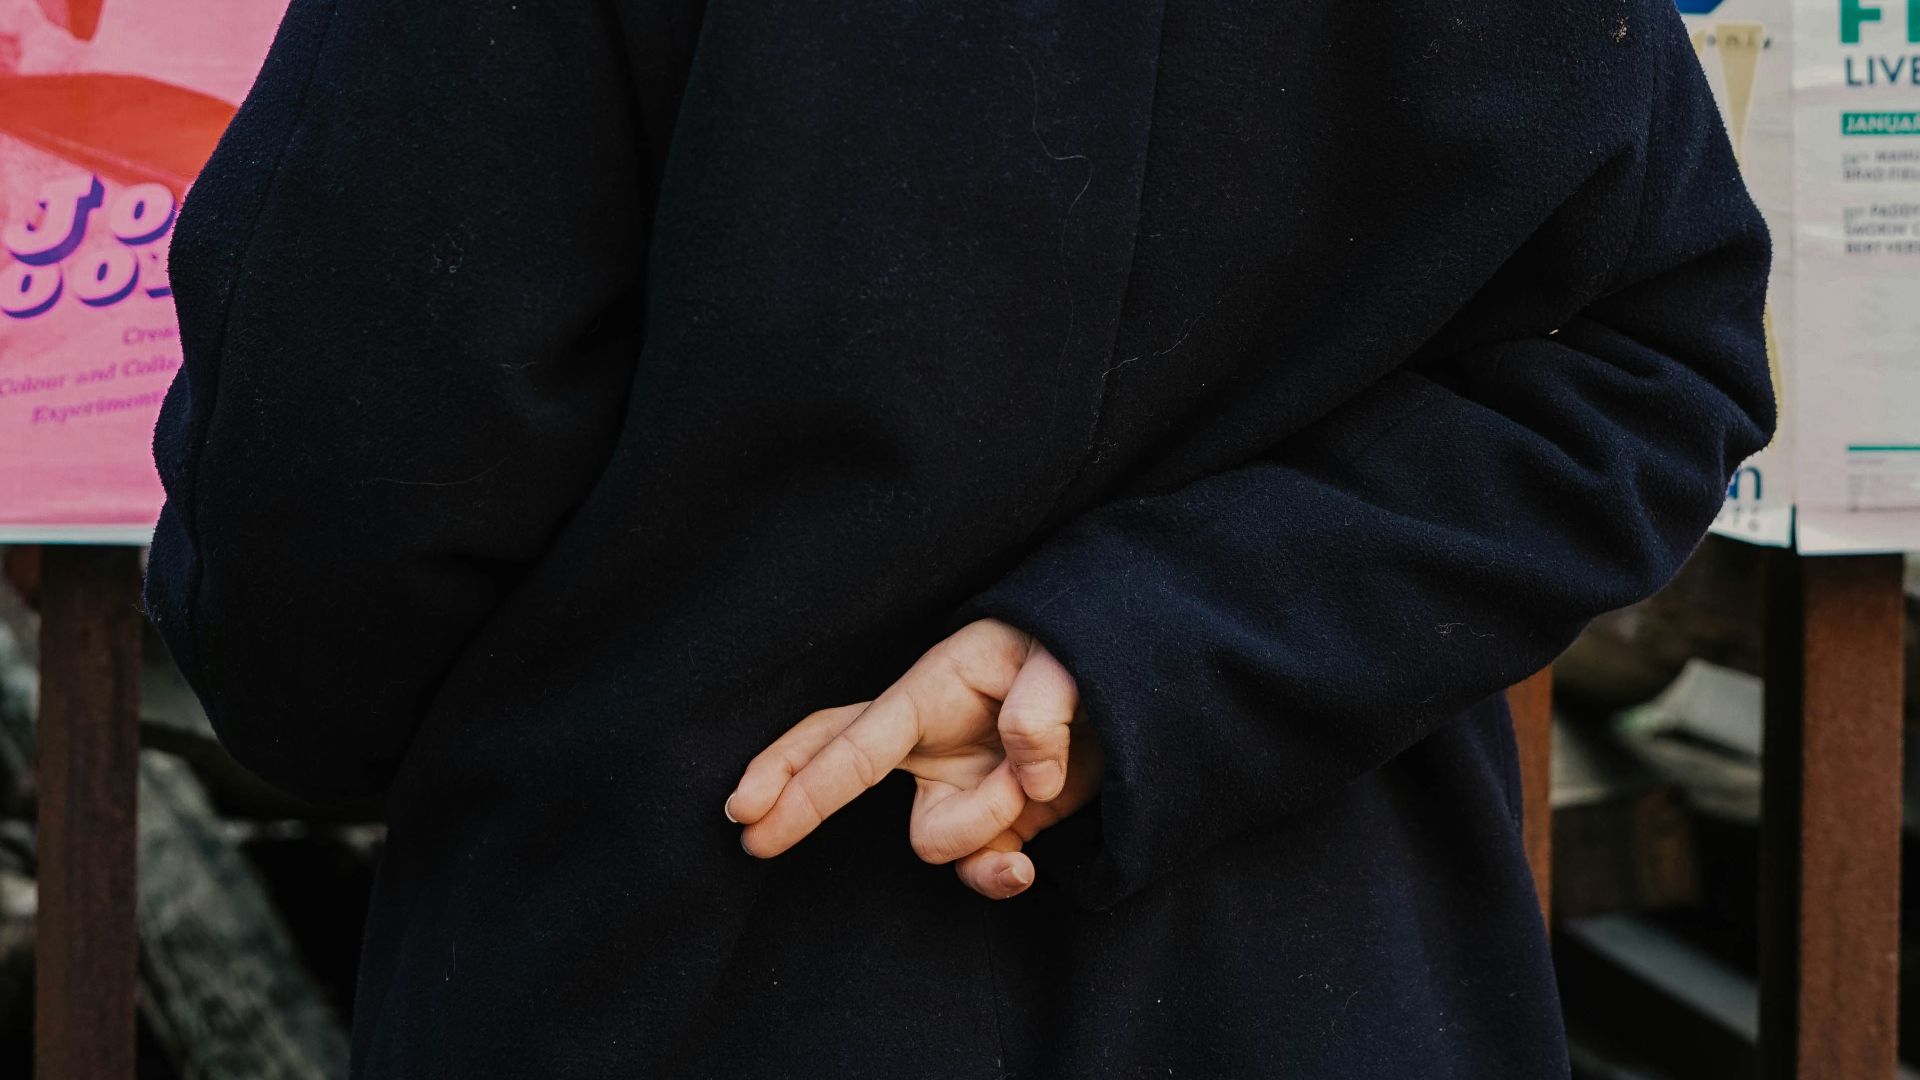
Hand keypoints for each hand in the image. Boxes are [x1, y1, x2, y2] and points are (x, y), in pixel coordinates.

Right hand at [724, 618, 1103, 898]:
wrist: (1135, 686)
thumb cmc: (1081, 650)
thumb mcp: (1069, 658)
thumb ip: (1043, 705)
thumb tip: (1026, 773)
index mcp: (933, 689)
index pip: (854, 741)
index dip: (800, 780)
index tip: (748, 814)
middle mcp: (932, 740)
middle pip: (835, 763)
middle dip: (793, 797)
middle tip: (750, 833)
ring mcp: (959, 784)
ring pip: (933, 840)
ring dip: (990, 825)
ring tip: (1042, 778)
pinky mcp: (996, 822)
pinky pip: (976, 868)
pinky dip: (999, 874)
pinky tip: (1026, 868)